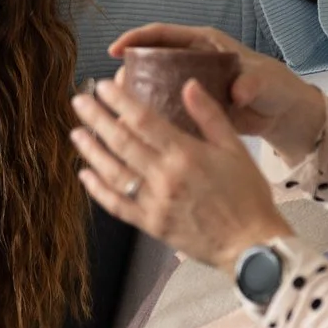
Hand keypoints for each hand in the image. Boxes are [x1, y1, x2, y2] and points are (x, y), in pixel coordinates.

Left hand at [70, 78, 291, 269]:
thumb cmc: (248, 196)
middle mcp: (165, 177)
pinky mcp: (150, 225)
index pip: (143, 120)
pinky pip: (117, 205)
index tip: (103, 86)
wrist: (251, 245)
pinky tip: (85, 174)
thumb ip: (209, 115)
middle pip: (121, 142)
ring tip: (77, 133)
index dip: (120, 101)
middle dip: (97, 119)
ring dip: (92, 151)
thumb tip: (188, 83)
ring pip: (113, 172)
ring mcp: (154, 203)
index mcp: (186, 154)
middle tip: (78, 101)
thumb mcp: (235, 149)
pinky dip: (98, 190)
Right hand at [105, 22, 326, 159]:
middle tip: (115, 86)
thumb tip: (238, 91)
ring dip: (135, 96)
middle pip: (151, 59)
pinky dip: (151, 118)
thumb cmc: (276, 87)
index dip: (136, 38)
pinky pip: (165, 110)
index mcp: (204, 43)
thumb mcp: (265, 81)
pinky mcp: (192, 109)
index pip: (163, 34)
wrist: (285, 114)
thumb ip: (251, 83)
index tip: (116, 49)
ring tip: (118, 110)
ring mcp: (190, 87)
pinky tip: (136, 131)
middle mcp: (192, 62)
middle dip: (129, 70)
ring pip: (154, 86)